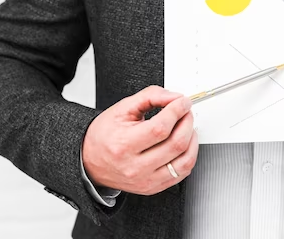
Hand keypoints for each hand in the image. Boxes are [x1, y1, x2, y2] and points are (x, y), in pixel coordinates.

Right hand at [81, 86, 197, 194]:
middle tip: (186, 111)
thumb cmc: (105, 134)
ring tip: (187, 126)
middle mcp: (135, 166)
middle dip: (187, 122)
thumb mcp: (123, 108)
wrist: (90, 161)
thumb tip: (174, 97)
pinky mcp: (153, 187)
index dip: (177, 111)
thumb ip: (150, 96)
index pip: (160, 128)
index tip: (183, 102)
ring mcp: (145, 180)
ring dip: (192, 139)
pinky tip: (185, 143)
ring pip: (184, 160)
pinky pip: (182, 173)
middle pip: (176, 144)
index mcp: (123, 145)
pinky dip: (190, 155)